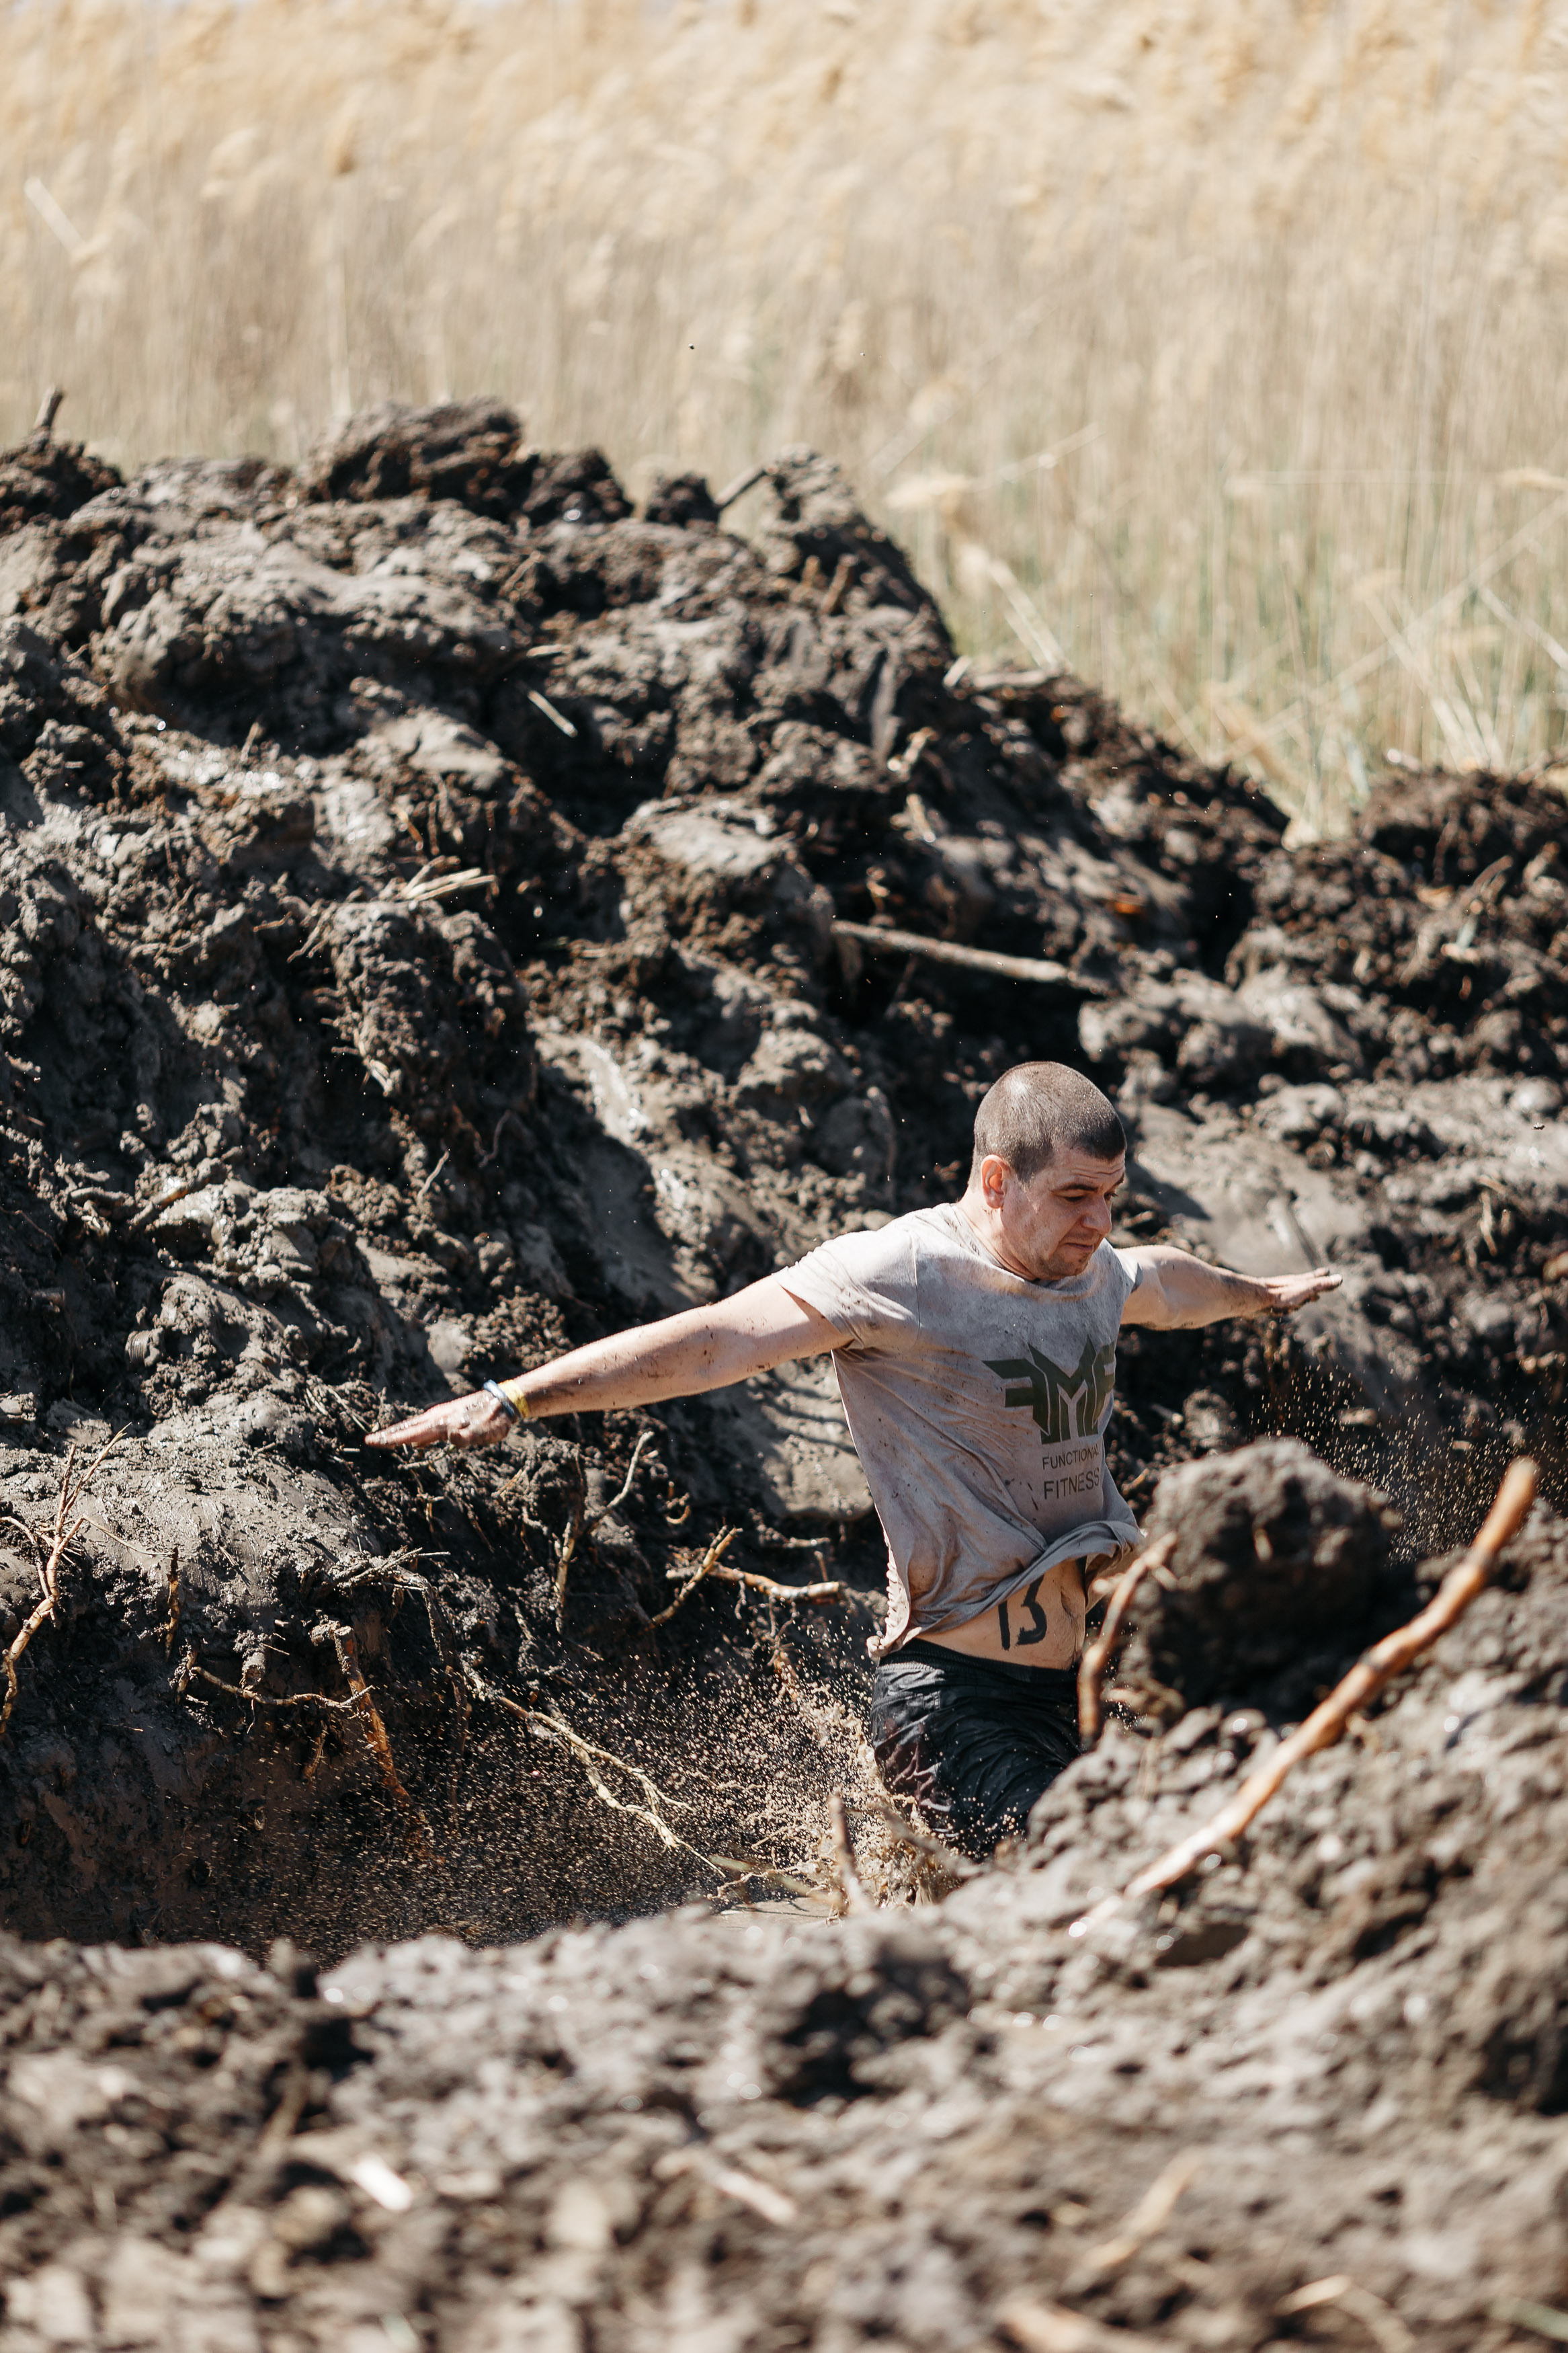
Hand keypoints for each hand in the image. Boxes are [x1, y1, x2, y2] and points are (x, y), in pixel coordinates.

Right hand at [365, 1389, 515, 1451]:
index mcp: (443, 1422)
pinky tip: (414, 1439)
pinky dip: (414, 1431)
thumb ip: (469, 1436)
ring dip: (399, 1432)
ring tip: (384, 1438)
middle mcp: (439, 1417)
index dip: (393, 1439)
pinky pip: (426, 1425)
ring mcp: (443, 1415)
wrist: (504, 1402)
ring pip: (415, 1425)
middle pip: (409, 1427)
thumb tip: (451, 1437)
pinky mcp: (448, 1416)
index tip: (374, 1442)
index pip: (413, 1433)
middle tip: (369, 1441)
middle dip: (389, 1435)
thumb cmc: (496, 1420)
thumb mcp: (486, 1432)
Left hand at [1258, 1267, 1341, 1314]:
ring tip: (1311, 1298)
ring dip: (1303, 1297)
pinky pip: (1284, 1304)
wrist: (1254, 1299)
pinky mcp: (1270, 1303)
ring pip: (1295, 1295)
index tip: (1327, 1271)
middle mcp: (1289, 1286)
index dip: (1322, 1277)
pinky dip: (1291, 1304)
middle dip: (1313, 1287)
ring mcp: (1279, 1294)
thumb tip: (1340, 1278)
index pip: (1314, 1278)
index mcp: (1298, 1283)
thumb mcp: (1304, 1289)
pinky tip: (1287, 1307)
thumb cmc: (1280, 1295)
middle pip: (1305, 1286)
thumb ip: (1321, 1285)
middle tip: (1320, 1289)